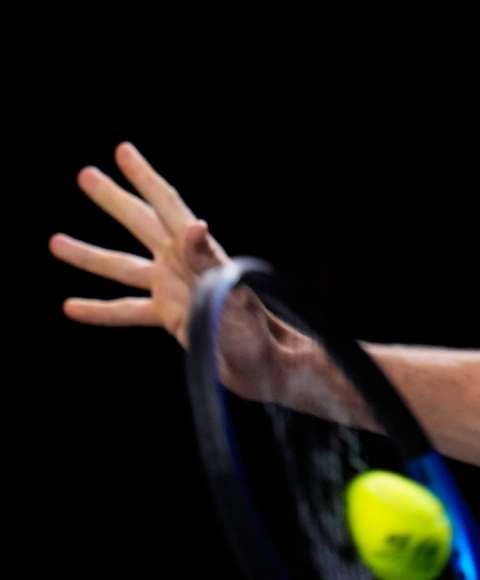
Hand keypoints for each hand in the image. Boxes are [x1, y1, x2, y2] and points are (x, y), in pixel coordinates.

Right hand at [49, 143, 290, 399]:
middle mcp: (182, 264)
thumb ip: (206, 259)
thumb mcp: (230, 292)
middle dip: (113, 200)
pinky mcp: (171, 317)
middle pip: (141, 224)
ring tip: (54, 241)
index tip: (123, 151)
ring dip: (90, 255)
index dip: (144, 178)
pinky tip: (71, 307)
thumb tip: (194, 224)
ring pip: (123, 267)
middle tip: (85, 175)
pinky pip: (127, 310)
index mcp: (199, 251)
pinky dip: (100, 310)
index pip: (167, 205)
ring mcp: (174, 289)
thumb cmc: (254, 329)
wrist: (262, 365)